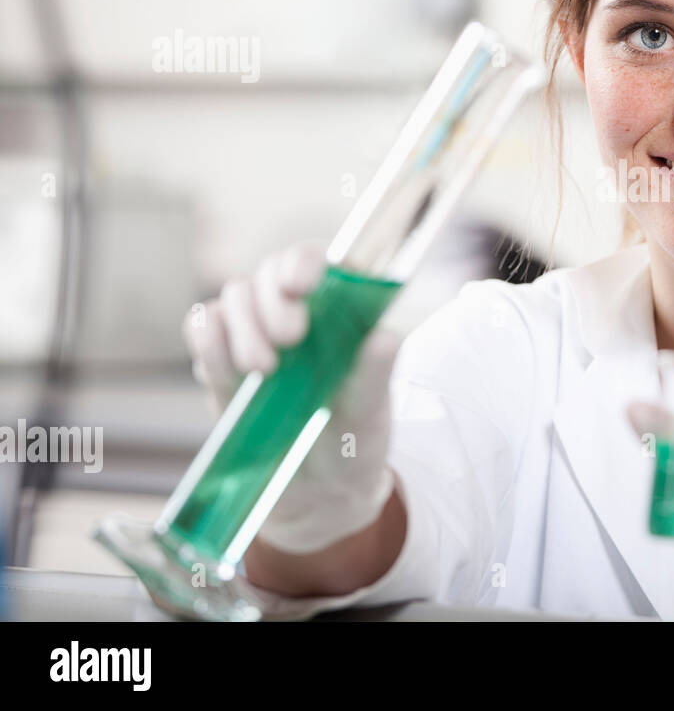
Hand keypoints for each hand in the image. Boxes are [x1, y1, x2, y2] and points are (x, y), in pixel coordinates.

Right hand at [182, 240, 398, 554]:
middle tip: (291, 337)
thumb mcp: (371, 414)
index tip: (302, 284)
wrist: (317, 496)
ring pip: (233, 298)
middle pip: (269, 273)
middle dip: (273, 299)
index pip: (318, 261)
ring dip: (243, 325)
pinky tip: (227, 365)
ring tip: (265, 371)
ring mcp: (256, 337)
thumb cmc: (355, 442)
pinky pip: (203, 330)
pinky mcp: (223, 367)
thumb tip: (386, 338)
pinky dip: (208, 339)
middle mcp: (297, 314)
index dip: (305, 261)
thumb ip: (375, 376)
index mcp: (340, 313)